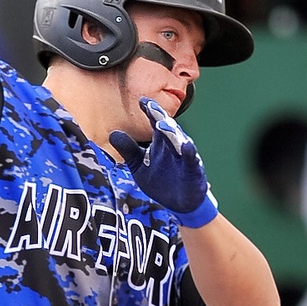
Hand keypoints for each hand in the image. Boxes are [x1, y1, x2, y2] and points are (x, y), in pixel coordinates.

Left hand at [109, 97, 216, 227]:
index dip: (149, 111)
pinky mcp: (193, 170)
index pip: (154, 122)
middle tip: (151, 108)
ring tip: (164, 124)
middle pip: (166, 128)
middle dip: (159, 117)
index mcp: (160, 142)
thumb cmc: (161, 181)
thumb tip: (113, 133)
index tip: (142, 101)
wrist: (178, 204)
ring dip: (172, 132)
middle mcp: (172, 145)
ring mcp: (183, 157)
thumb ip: (128, 149)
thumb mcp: (139, 166)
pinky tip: (187, 146)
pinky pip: (191, 160)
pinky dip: (189, 153)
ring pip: (178, 141)